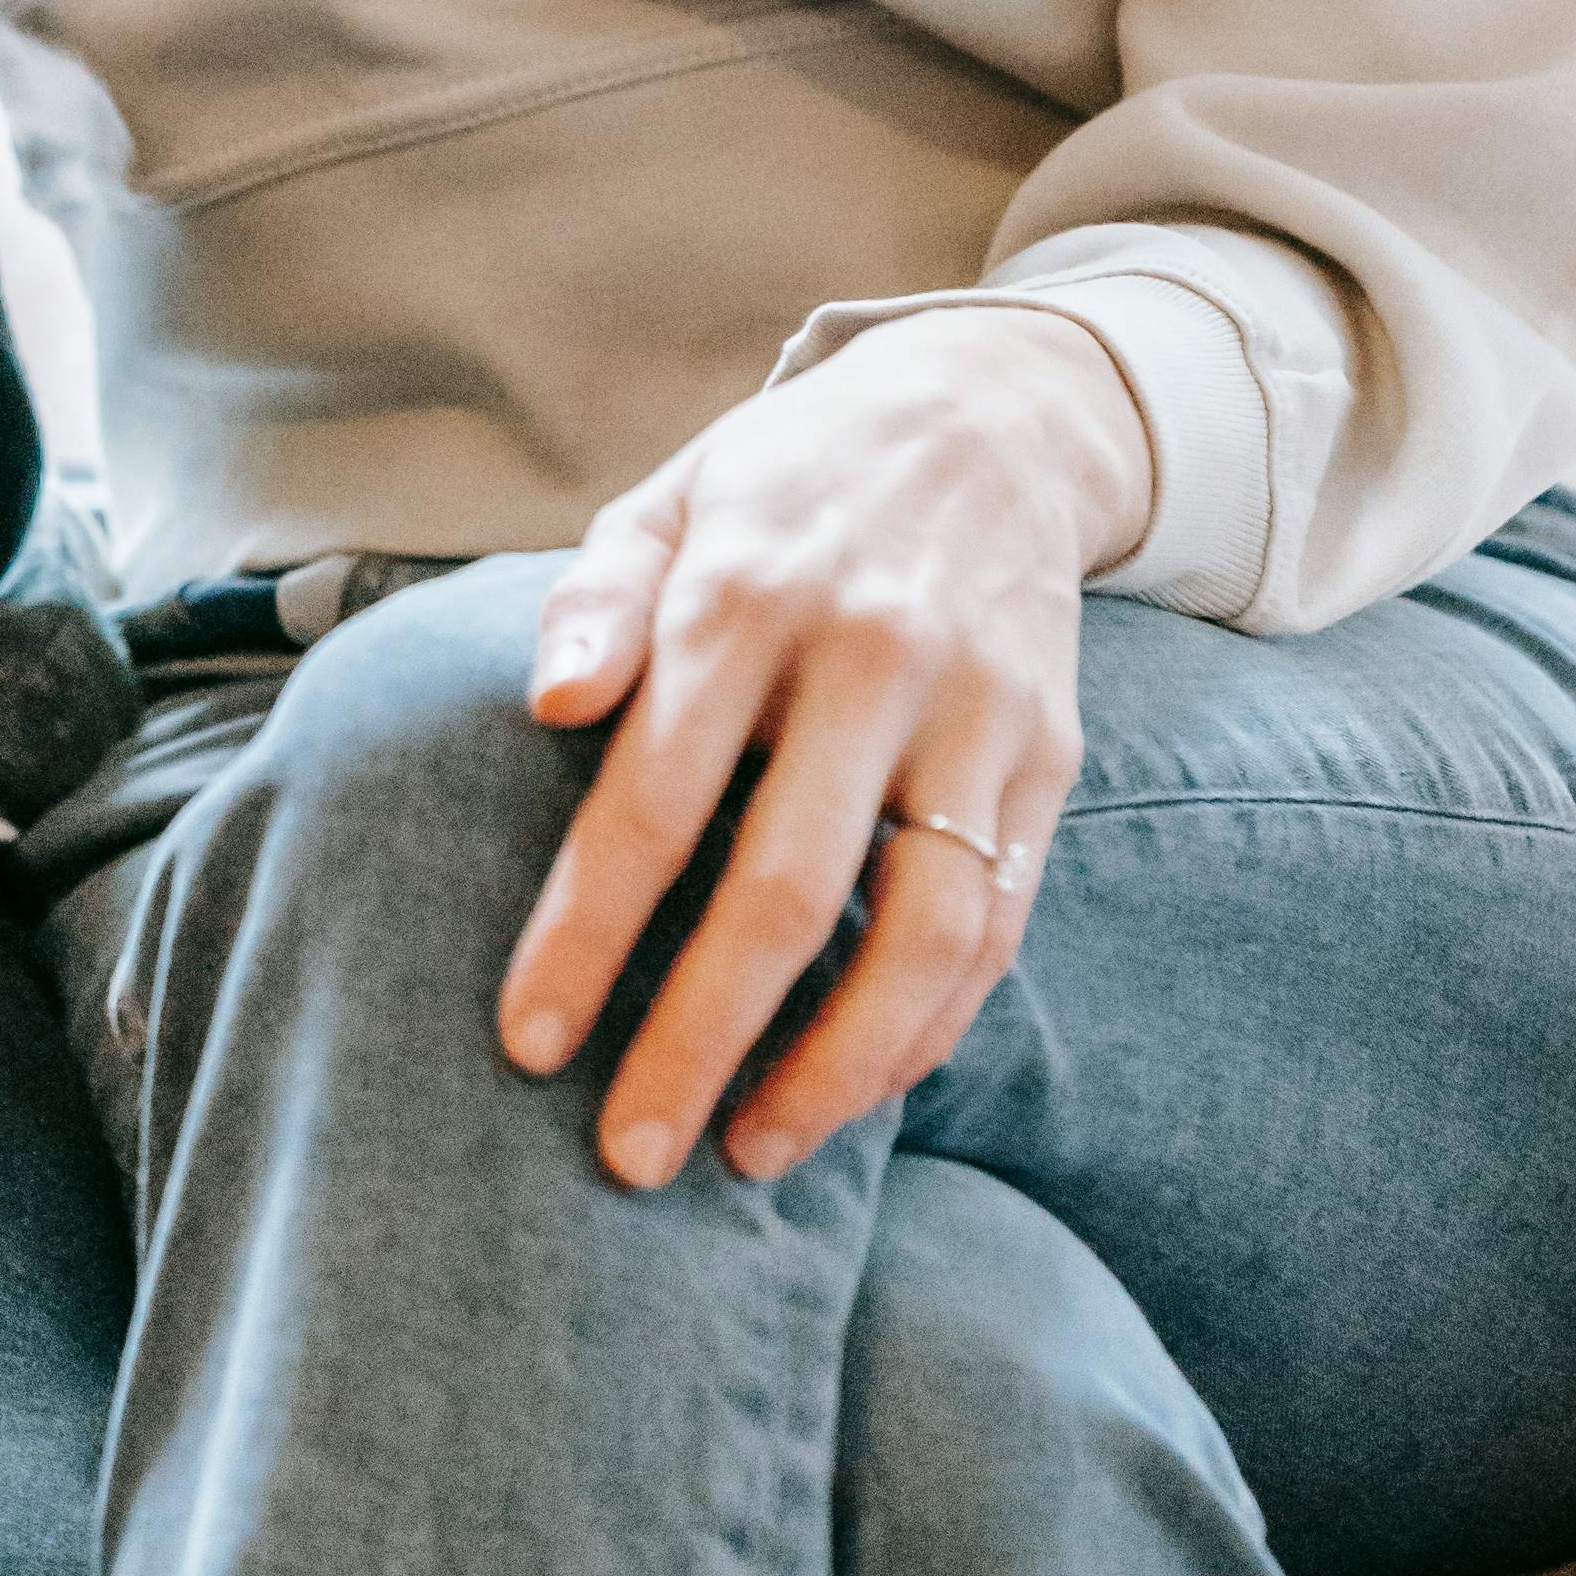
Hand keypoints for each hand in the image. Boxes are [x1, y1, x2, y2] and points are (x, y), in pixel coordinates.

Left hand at [493, 310, 1150, 1192]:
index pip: (651, 796)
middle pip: (780, 890)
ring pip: (918, 934)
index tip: (527, 1044)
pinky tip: (854, 1089)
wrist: (992, 418)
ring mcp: (973, 715)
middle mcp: (868, 659)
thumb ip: (598, 600)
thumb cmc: (785, 486)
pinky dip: (929, 1029)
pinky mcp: (1048, 760)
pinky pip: (995, 927)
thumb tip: (548, 705)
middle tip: (627, 1157)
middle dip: (696, 1040)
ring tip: (749, 1153)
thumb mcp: (671, 500)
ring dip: (832, 1068)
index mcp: (745, 594)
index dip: (587, 932)